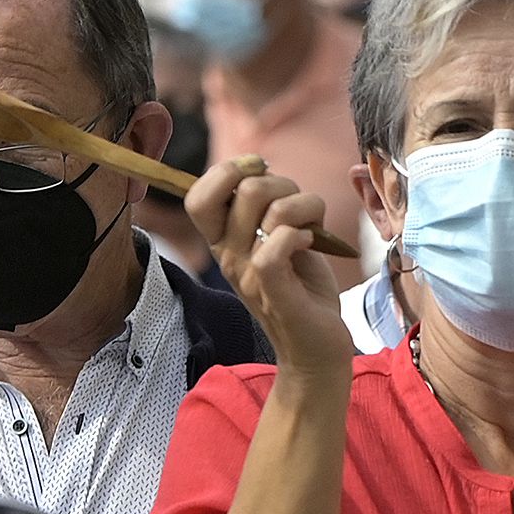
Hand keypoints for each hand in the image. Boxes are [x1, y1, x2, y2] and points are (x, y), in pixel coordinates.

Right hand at [187, 156, 355, 382]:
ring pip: (271, 211)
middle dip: (282, 184)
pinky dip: (302, 233)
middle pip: (245, 190)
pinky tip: (310, 243)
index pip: (197, 196)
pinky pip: (277, 245)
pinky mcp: (275, 293)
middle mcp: (228, 257)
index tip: (259, 171)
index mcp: (221, 242)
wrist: (316, 346)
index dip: (227, 171)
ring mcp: (249, 276)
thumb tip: (257, 168)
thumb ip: (261, 207)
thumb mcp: (273, 239)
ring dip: (304, 206)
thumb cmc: (300, 288)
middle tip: (298, 207)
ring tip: (310, 227)